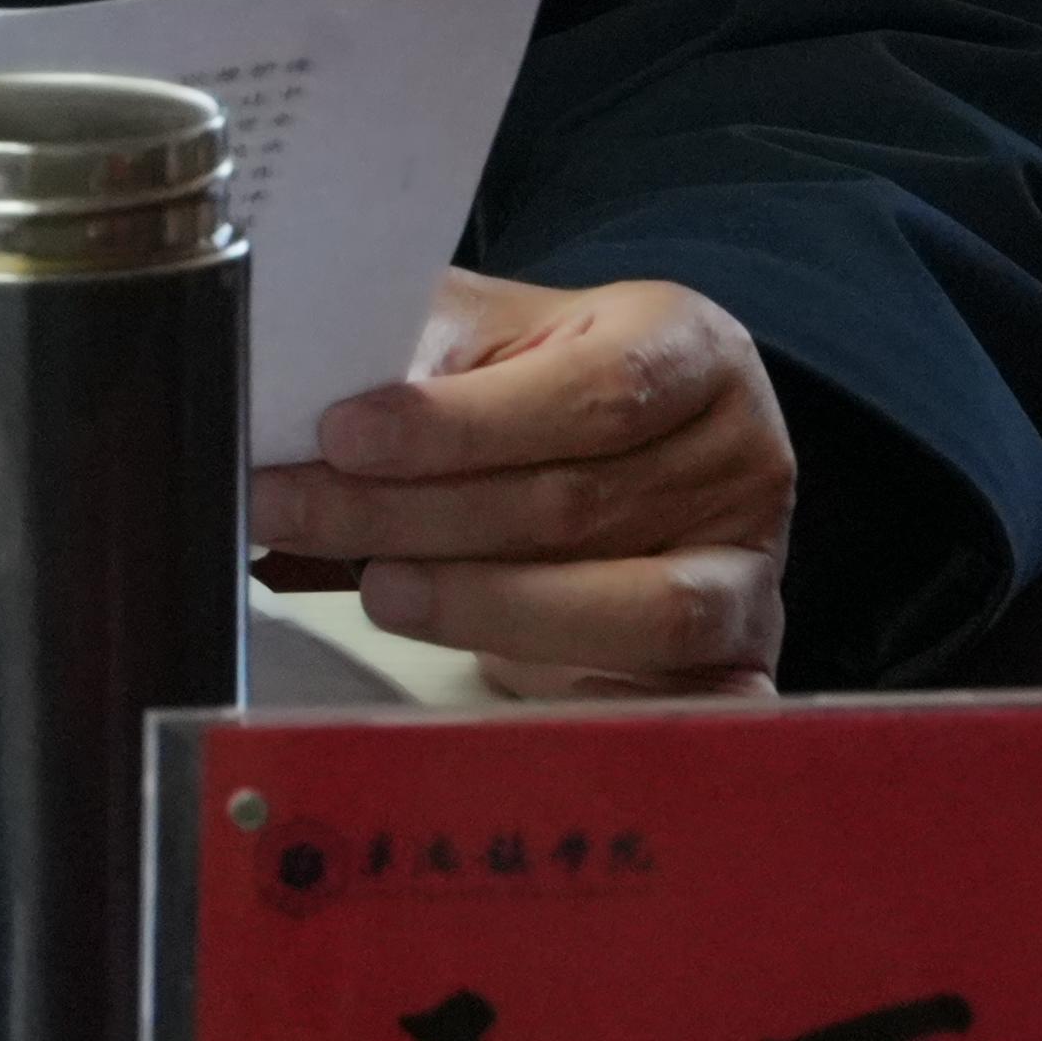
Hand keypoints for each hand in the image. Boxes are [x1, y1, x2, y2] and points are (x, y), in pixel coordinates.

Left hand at [247, 269, 796, 698]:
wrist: (639, 465)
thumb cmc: (547, 388)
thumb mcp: (495, 335)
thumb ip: (426, 350)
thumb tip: (310, 393)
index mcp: (693, 348)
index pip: (593, 389)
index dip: (463, 423)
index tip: (341, 435)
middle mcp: (742, 457)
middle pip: (581, 502)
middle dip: (418, 514)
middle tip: (291, 512)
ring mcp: (750, 572)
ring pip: (627, 609)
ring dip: (483, 606)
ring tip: (375, 590)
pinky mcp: (738, 665)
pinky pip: (667, 704)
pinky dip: (580, 705)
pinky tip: (487, 691)